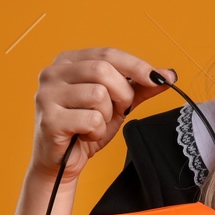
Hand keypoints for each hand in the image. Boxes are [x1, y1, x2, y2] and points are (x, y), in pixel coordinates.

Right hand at [30, 47, 176, 183]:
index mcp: (69, 61)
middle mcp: (53, 73)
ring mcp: (46, 95)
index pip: (108, 54)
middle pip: (103, 70)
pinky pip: (91, 119)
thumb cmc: (86, 127)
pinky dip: (97, 131)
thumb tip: (168, 74)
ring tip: (95, 123)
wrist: (62, 161)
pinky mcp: (49, 119)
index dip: (137, 65)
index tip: (159, 78)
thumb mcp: (118, 103)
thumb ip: (141, 87)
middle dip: (122, 94)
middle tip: (118, 110)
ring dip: (107, 115)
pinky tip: (85, 135)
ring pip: (98, 94)